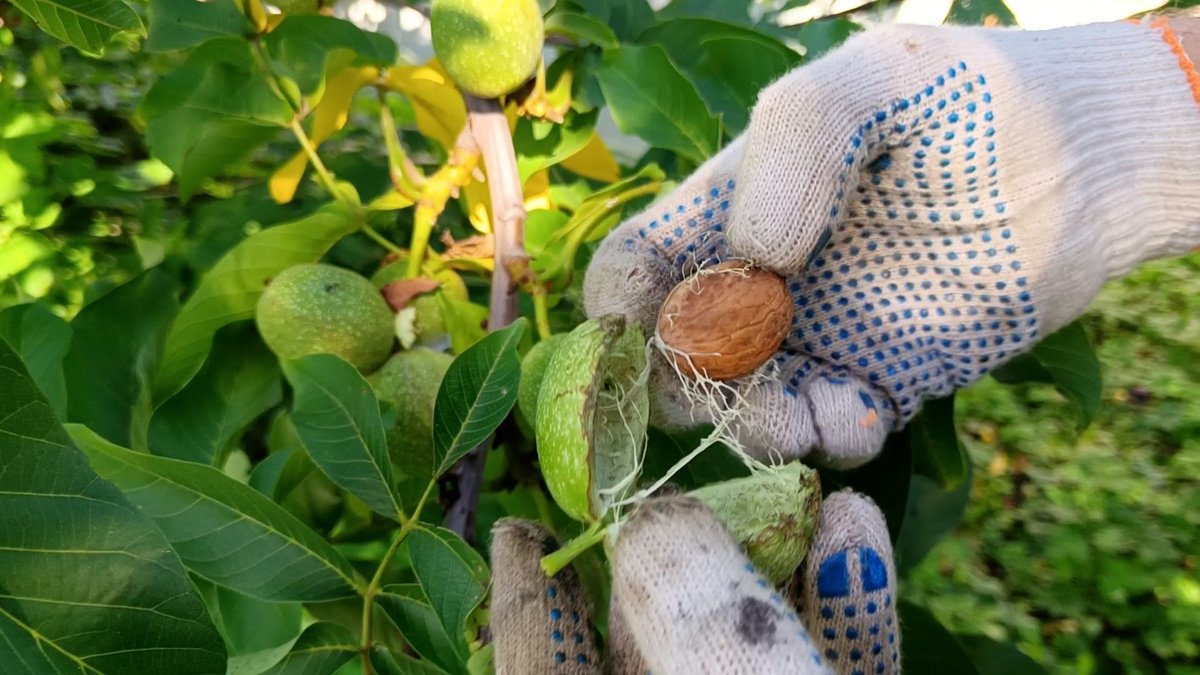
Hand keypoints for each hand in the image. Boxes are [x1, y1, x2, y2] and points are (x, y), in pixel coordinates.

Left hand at [489, 490, 898, 674]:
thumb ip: (700, 618)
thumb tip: (654, 517)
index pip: (540, 666)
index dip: (526, 594)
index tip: (517, 528)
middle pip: (650, 641)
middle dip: (667, 559)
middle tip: (666, 489)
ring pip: (746, 648)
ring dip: (776, 564)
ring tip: (784, 485)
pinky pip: (832, 667)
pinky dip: (848, 608)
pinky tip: (857, 526)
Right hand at [582, 20, 1199, 468]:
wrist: (1092, 161)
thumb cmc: (978, 99)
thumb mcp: (878, 80)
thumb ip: (796, 140)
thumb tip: (752, 255)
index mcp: (734, 206)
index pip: (635, 266)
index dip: (617, 305)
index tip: (636, 333)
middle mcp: (763, 280)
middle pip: (670, 356)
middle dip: (682, 385)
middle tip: (736, 384)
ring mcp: (820, 336)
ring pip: (741, 409)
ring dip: (754, 426)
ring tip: (810, 412)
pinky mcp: (881, 381)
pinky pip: (828, 433)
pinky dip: (831, 439)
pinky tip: (866, 412)